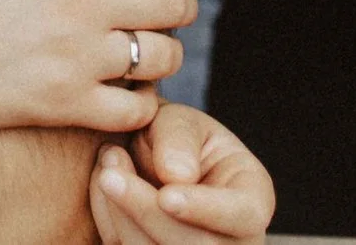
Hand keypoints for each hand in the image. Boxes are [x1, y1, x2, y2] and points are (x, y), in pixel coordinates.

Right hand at [0, 0, 205, 134]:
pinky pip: (134, 109)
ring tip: (150, 49)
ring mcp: (75, 57)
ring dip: (165, 51)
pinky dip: (143, 102)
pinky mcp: (63, 105)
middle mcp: (81, 3)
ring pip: (161, 57)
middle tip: (172, 6)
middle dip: (182, 2)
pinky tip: (129, 91)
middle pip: (171, 2)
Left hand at [89, 103, 274, 242]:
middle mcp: (233, 242)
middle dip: (146, 211)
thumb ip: (179, 138)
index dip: (204, 209)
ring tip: (107, 166)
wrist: (149, 158)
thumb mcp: (181, 121)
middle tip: (109, 173)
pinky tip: (103, 188)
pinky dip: (109, 222)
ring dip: (122, 215)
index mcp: (252, 201)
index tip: (166, 195)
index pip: (242, 216)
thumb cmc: (175, 138)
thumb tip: (175, 176)